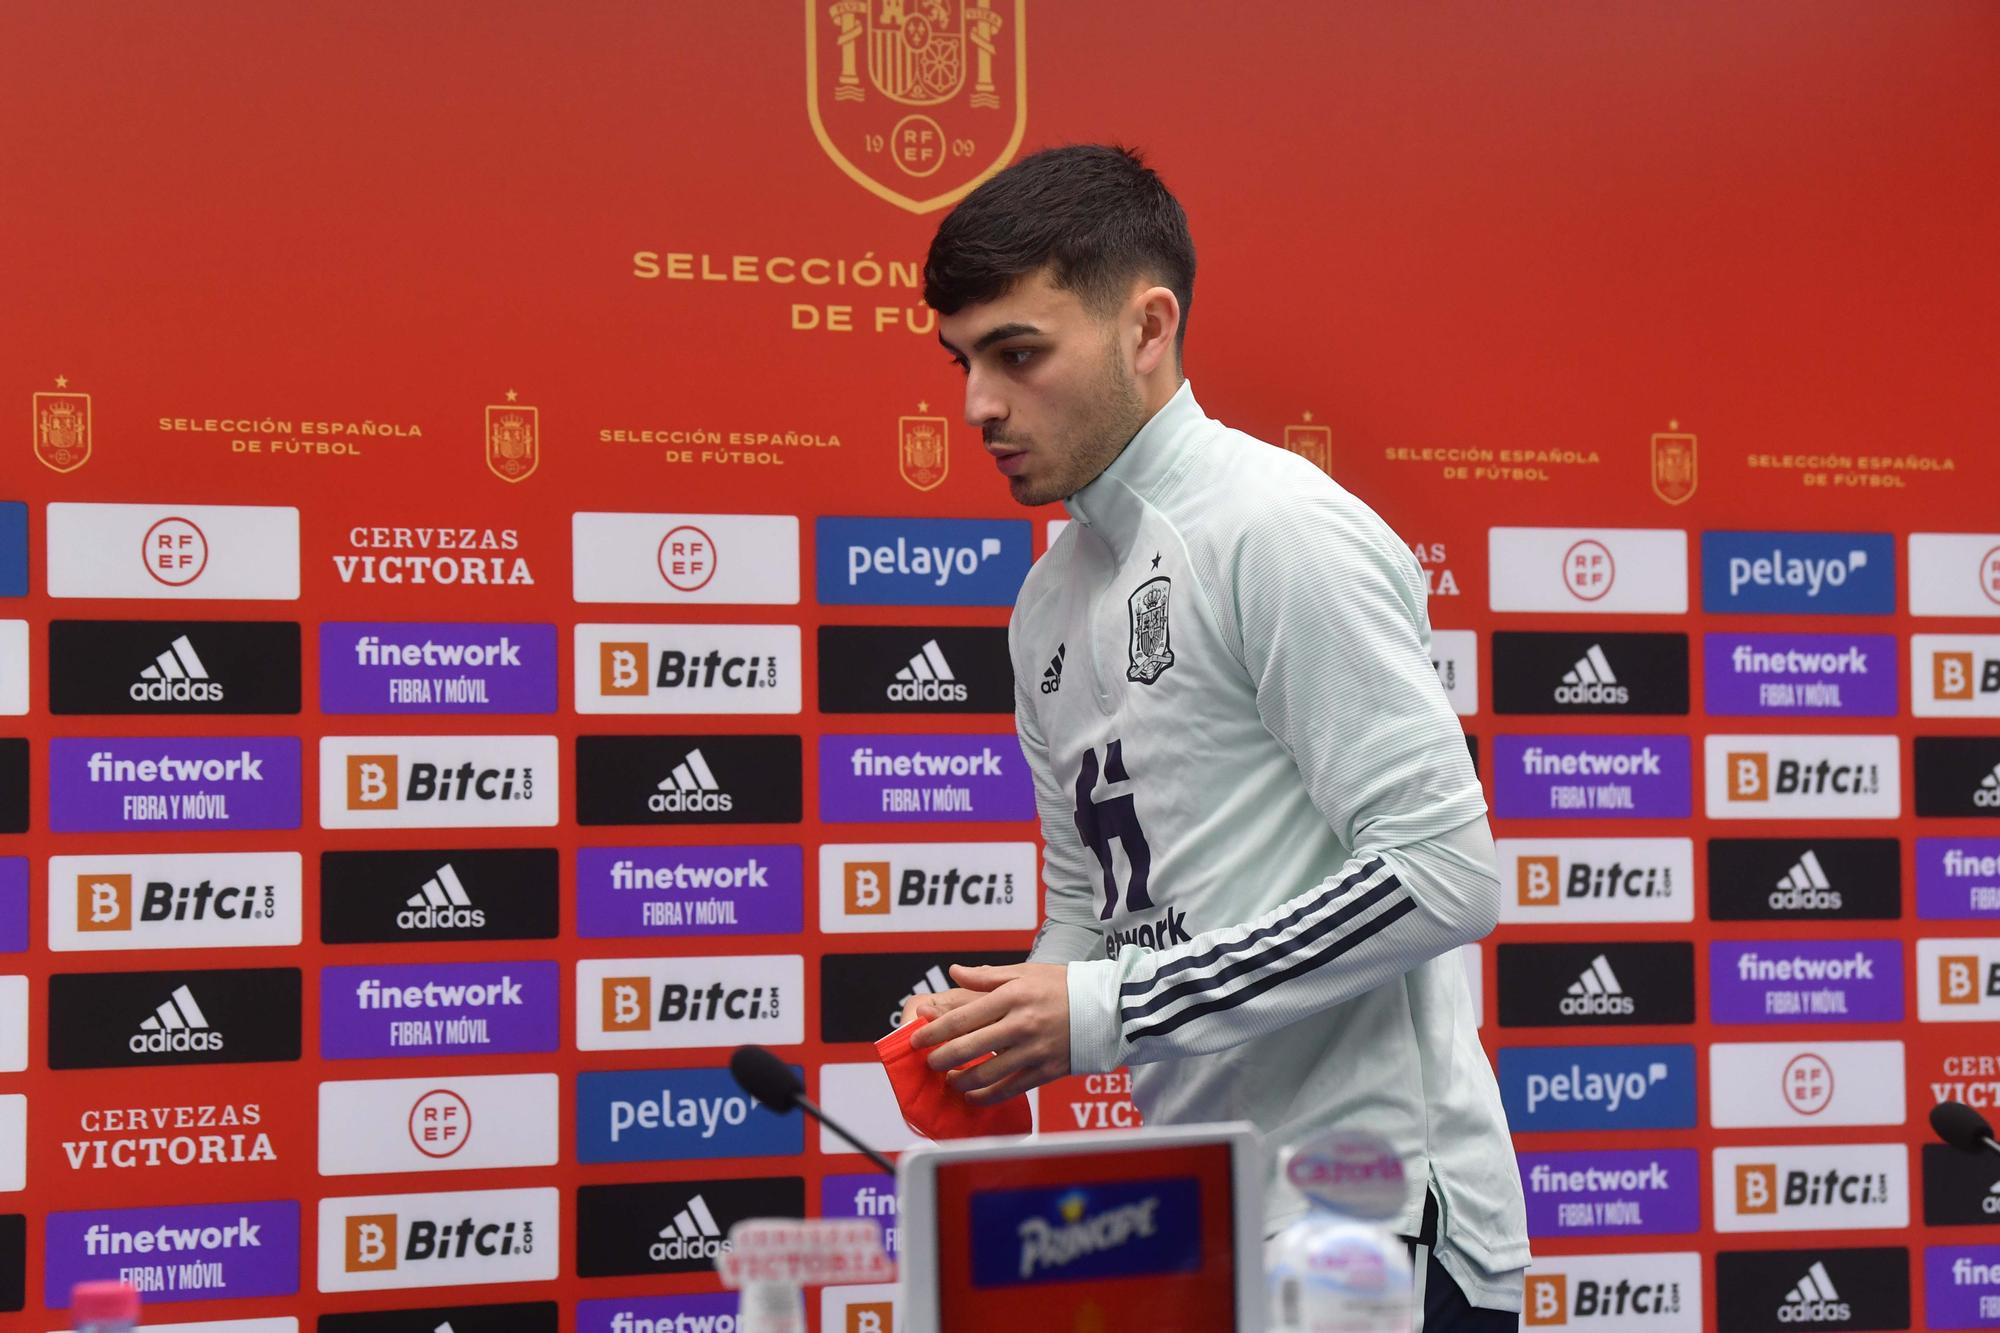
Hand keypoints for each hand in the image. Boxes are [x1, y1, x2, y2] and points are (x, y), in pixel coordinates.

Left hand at [911, 962, 1070, 1105]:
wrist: (1107, 1008)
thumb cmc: (1063, 986)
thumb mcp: (1025, 972)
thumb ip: (987, 977)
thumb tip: (954, 972)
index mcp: (1012, 996)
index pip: (962, 1018)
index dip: (934, 1031)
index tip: (917, 1039)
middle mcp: (1021, 1024)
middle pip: (968, 1048)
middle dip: (940, 1058)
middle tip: (928, 1062)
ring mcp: (1034, 1050)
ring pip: (986, 1073)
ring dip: (960, 1079)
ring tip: (949, 1079)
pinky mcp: (1047, 1071)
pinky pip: (1010, 1089)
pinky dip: (987, 1096)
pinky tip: (973, 1095)